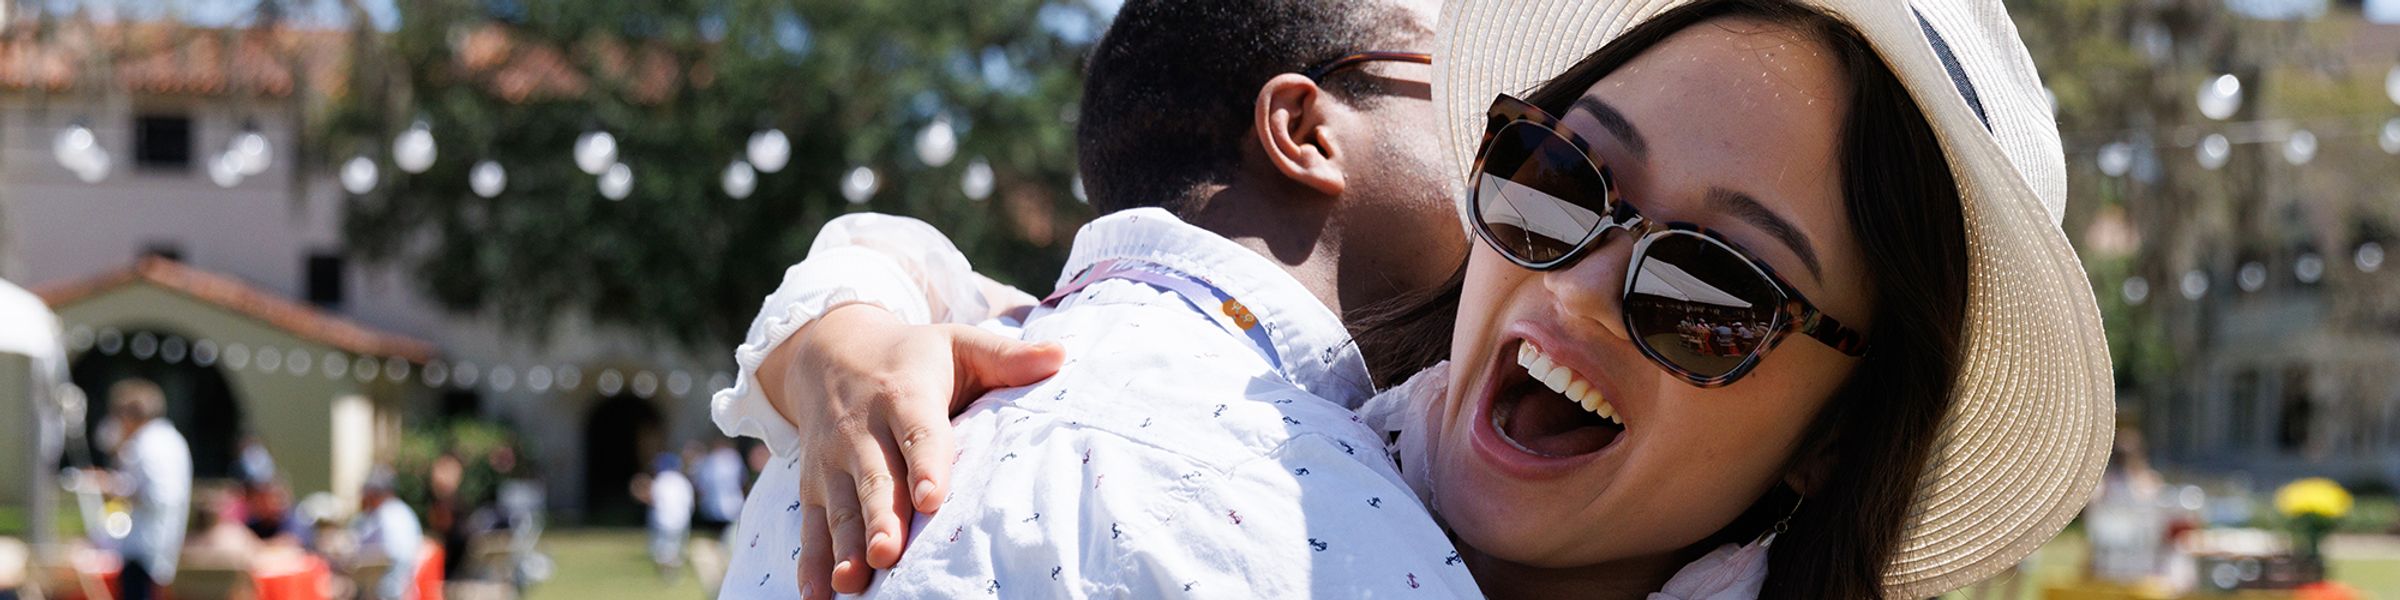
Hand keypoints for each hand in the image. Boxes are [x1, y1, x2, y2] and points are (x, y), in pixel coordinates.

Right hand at [764, 303, 1064, 596]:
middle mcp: (863, 430)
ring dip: (846, 545)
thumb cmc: (913, 356)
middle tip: (888, 553)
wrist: (831, 350)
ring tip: (852, 581)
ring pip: (840, 507)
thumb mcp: (958, 343)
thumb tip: (1060, 356)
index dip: (926, 465)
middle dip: (881, 518)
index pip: (919, 433)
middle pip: (875, 479)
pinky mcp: (813, 484)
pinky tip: (819, 595)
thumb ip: (1005, 357)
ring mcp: (834, 460)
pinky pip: (811, 524)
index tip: (933, 499)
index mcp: (905, 395)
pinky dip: (812, 560)